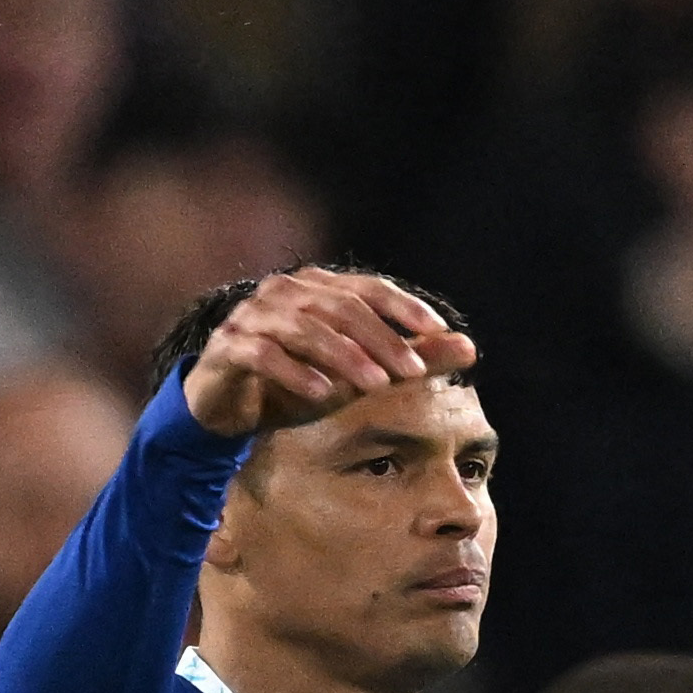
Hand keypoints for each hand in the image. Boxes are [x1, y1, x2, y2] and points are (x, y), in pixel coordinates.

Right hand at [177, 266, 472, 436]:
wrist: (223, 404)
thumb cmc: (295, 383)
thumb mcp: (359, 374)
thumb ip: (410, 357)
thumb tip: (470, 348)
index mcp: (318, 288)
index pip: (369, 288)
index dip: (404, 308)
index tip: (438, 333)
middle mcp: (285, 292)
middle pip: (340, 307)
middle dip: (381, 339)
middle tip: (413, 372)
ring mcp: (253, 316)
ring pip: (305, 327)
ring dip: (344, 357)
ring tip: (376, 386)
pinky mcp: (229, 347)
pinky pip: (264, 355)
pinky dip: (295, 373)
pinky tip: (321, 395)